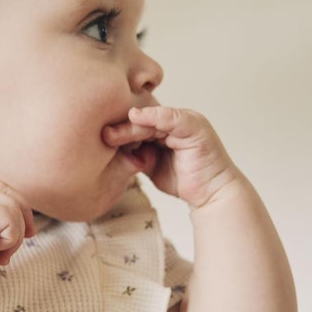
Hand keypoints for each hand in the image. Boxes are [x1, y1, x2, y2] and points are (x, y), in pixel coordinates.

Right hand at [0, 180, 35, 305]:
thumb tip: (24, 226)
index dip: (15, 206)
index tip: (25, 232)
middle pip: (6, 190)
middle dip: (23, 213)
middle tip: (27, 237)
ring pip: (12, 205)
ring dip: (15, 234)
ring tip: (0, 254)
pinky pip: (9, 218)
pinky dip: (9, 239)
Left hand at [104, 106, 239, 207]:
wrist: (211, 194)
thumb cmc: (184, 180)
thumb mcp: (152, 166)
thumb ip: (136, 155)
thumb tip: (113, 150)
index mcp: (164, 128)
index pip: (138, 125)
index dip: (119, 130)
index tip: (99, 138)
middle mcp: (174, 121)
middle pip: (143, 120)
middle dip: (122, 128)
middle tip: (103, 135)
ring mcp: (186, 121)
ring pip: (154, 119)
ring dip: (132, 126)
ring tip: (112, 134)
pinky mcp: (195, 126)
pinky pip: (173, 118)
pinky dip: (155, 116)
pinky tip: (137, 117)